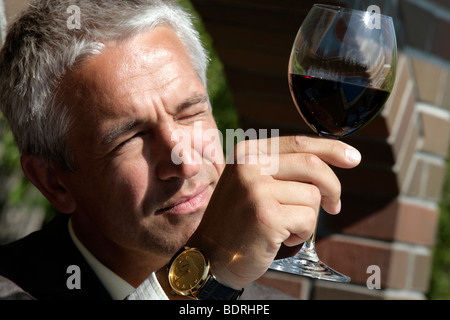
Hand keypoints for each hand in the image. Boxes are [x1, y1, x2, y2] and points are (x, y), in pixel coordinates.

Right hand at [186, 135, 360, 289]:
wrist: (210, 256)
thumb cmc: (238, 221)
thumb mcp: (251, 184)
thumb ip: (281, 169)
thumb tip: (329, 160)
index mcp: (246, 153)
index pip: (298, 142)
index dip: (330, 149)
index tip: (353, 157)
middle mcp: (248, 166)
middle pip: (312, 166)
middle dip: (333, 187)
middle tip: (334, 206)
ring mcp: (256, 190)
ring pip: (313, 196)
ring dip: (308, 218)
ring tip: (285, 227)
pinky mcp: (266, 215)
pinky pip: (308, 220)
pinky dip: (302, 234)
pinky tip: (280, 238)